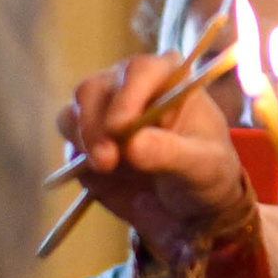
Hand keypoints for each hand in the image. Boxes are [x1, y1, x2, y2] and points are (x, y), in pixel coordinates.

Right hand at [59, 53, 248, 261]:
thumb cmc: (207, 172)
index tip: (120, 129)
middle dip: (93, 125)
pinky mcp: (87, 140)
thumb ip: (170, 152)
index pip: (139, 71)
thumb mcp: (202, 165)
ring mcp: (103, 112)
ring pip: (73, 113)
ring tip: (105, 168)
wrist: (192, 206)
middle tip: (105, 161)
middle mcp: (129, 86)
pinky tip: (103, 176)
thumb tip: (131, 146)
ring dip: (82, 141)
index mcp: (167, 77)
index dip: (126, 97)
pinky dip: (78, 160)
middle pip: (93, 89)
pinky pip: (70, 144)